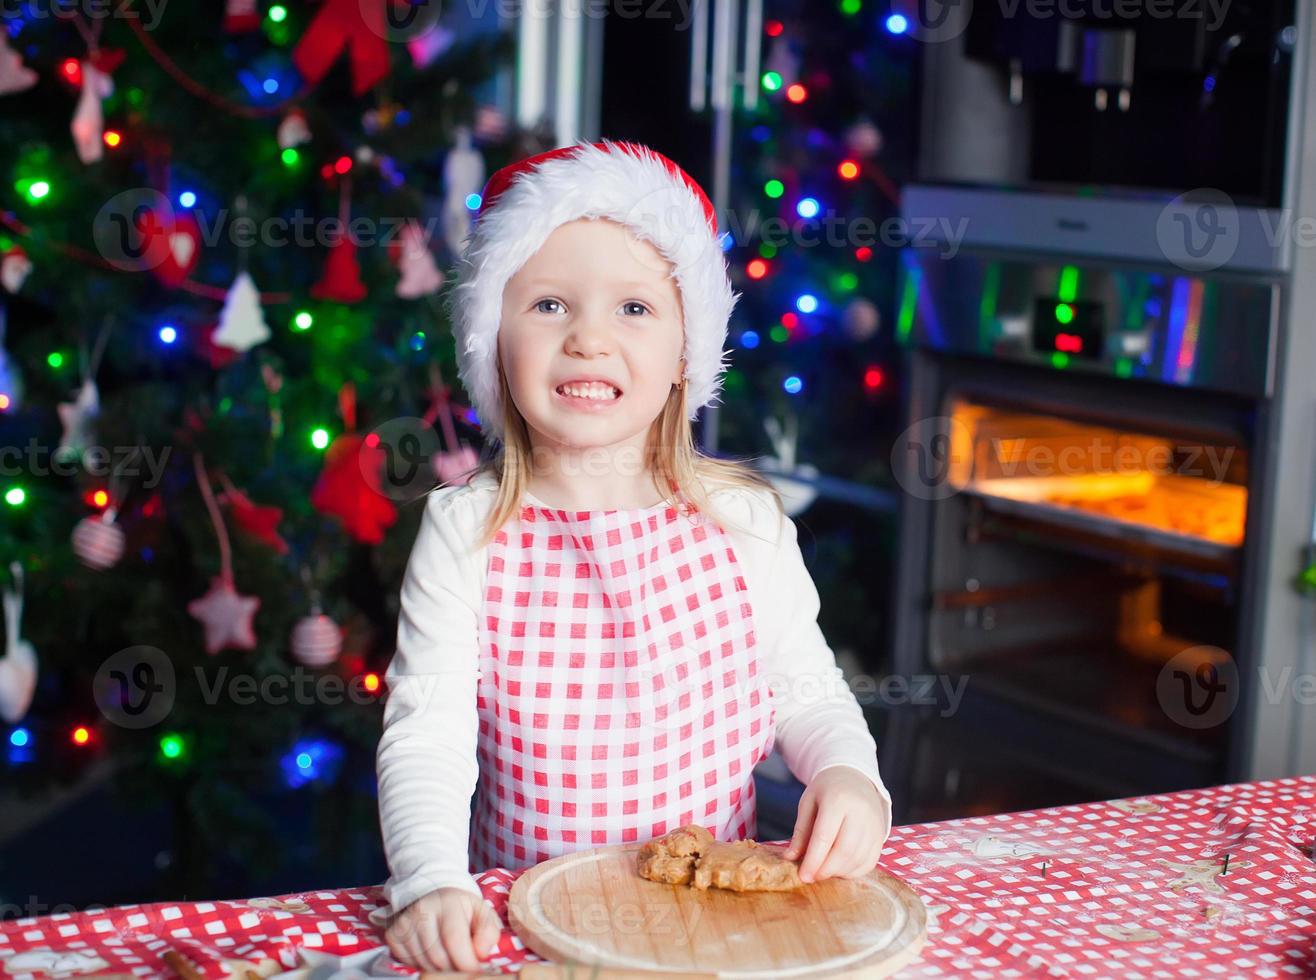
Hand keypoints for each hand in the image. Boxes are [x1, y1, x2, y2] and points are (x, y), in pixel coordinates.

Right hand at [384, 886, 501, 971]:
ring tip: (449, 957)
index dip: (466, 961)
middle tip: (462, 966)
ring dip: (439, 969)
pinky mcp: (393, 934)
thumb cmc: (462, 909)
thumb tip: (481, 954)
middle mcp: (422, 910)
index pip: (454, 939)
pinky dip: (422, 965)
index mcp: (448, 903)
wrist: (433, 895)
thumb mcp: (482, 913)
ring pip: (423, 964)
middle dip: (454, 968)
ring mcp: (404, 923)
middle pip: (438, 957)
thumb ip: (489, 932)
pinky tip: (431, 953)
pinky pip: (408, 963)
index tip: (475, 970)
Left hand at [784, 766, 890, 882]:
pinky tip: (840, 869)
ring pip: (858, 858)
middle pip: (844, 850)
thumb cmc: (827, 790)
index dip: (813, 860)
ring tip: (824, 871)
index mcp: (838, 799)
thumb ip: (801, 832)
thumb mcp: (808, 803)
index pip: (825, 836)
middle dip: (826, 870)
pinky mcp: (881, 835)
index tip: (803, 876)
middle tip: (813, 877)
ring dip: (839, 872)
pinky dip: (854, 871)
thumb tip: (790, 858)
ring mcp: (874, 824)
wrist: (854, 777)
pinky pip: (870, 861)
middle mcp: (860, 811)